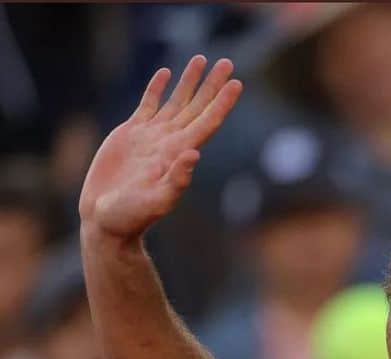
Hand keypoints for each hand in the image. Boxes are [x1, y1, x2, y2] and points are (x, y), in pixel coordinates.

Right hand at [79, 56, 242, 240]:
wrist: (106, 220)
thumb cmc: (131, 217)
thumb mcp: (156, 201)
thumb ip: (176, 180)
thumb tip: (193, 154)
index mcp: (179, 153)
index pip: (207, 122)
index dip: (222, 103)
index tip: (237, 83)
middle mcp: (170, 142)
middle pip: (197, 107)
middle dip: (212, 84)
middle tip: (227, 62)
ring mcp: (152, 137)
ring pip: (176, 101)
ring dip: (189, 81)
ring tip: (201, 58)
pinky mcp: (131, 134)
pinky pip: (148, 105)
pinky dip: (157, 87)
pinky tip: (166, 73)